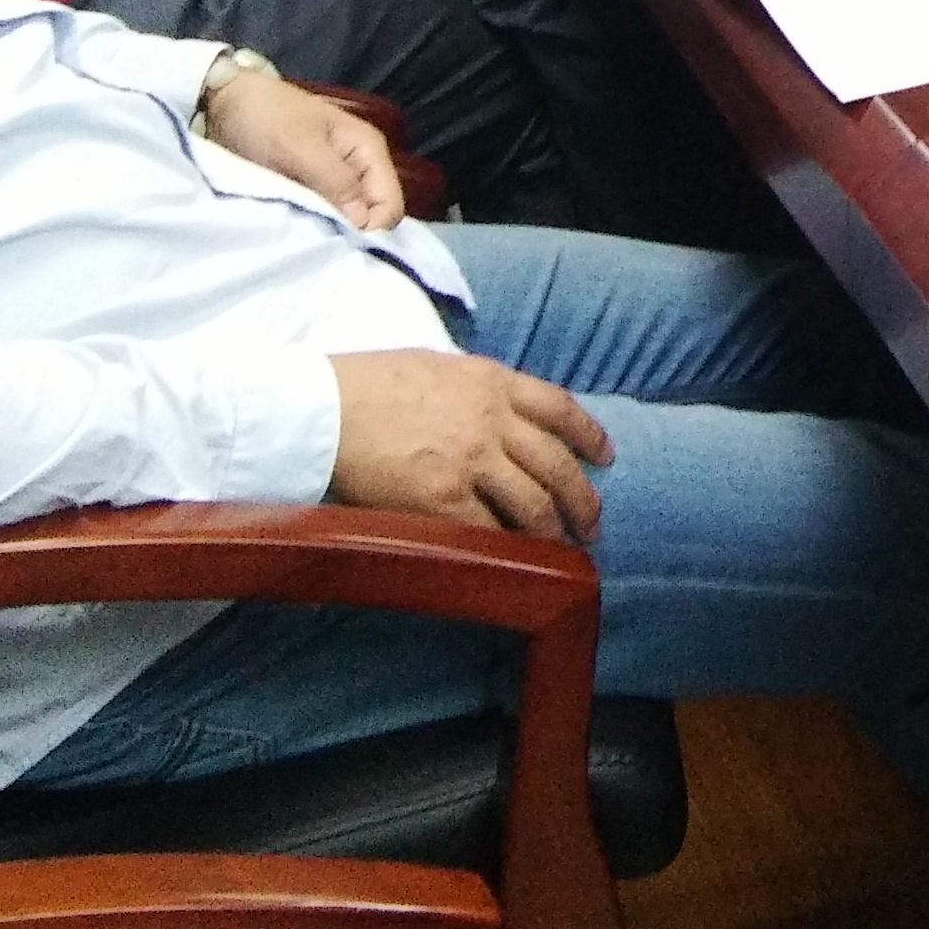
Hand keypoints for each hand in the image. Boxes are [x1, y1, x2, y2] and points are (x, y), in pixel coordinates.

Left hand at [200, 66, 407, 230]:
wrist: (228, 102)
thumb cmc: (267, 119)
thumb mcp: (300, 148)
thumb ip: (335, 181)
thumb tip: (363, 222)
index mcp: (368, 151)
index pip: (390, 205)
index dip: (372, 229)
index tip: (337, 241)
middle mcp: (360, 168)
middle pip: (373, 215)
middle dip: (351, 233)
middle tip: (318, 243)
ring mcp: (337, 179)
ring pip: (349, 220)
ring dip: (330, 231)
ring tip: (305, 239)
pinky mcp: (313, 189)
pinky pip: (326, 215)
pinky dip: (315, 226)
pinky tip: (298, 231)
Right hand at [327, 350, 610, 540]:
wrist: (323, 407)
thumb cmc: (369, 384)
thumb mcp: (438, 367)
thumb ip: (475, 389)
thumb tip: (495, 410)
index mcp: (492, 382)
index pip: (560, 408)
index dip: (589, 435)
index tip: (604, 456)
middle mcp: (492, 420)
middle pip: (558, 464)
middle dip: (583, 498)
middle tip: (593, 523)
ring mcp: (471, 461)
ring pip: (535, 503)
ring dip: (557, 530)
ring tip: (566, 549)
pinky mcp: (443, 499)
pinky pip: (490, 531)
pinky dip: (510, 549)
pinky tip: (519, 561)